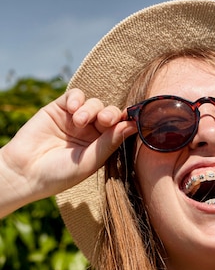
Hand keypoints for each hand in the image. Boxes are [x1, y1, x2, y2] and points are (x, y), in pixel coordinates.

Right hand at [0, 88, 136, 214]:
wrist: (25, 172)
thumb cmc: (59, 174)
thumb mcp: (89, 160)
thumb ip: (110, 142)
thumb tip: (134, 126)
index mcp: (101, 146)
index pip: (119, 129)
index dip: (125, 123)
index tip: (131, 120)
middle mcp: (91, 132)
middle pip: (109, 113)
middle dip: (110, 114)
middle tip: (104, 120)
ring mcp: (75, 120)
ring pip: (94, 103)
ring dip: (90, 109)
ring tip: (79, 121)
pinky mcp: (59, 109)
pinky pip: (75, 95)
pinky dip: (77, 98)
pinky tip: (72, 108)